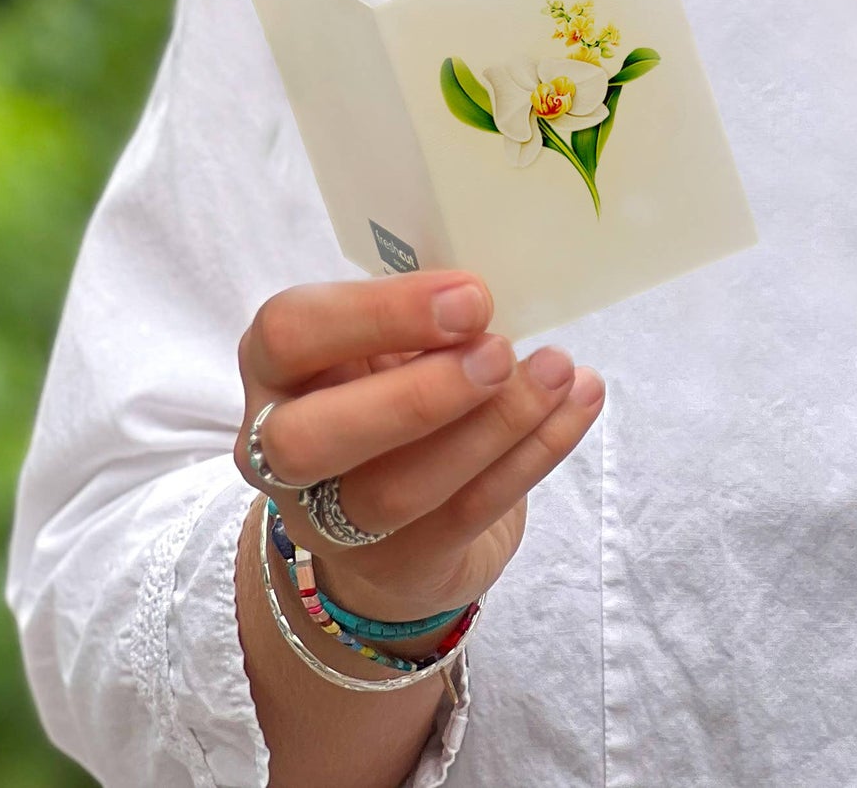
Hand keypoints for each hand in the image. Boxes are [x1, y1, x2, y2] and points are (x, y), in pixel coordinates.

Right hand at [234, 269, 603, 626]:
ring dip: (492, 426)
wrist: (392, 527)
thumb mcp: (387, 342)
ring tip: (558, 372)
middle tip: (501, 352)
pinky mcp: (400, 564)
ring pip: (396, 490)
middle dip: (416, 394)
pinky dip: (533, 455)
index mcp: (277, 369)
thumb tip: (491, 292)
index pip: (289, 334)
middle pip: (311, 438)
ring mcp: (331, 522)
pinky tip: (579, 403)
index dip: (376, 314)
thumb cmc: (392, 391)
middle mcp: (279, 452)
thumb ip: (420, 318)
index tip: (470, 296)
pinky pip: (466, 514)